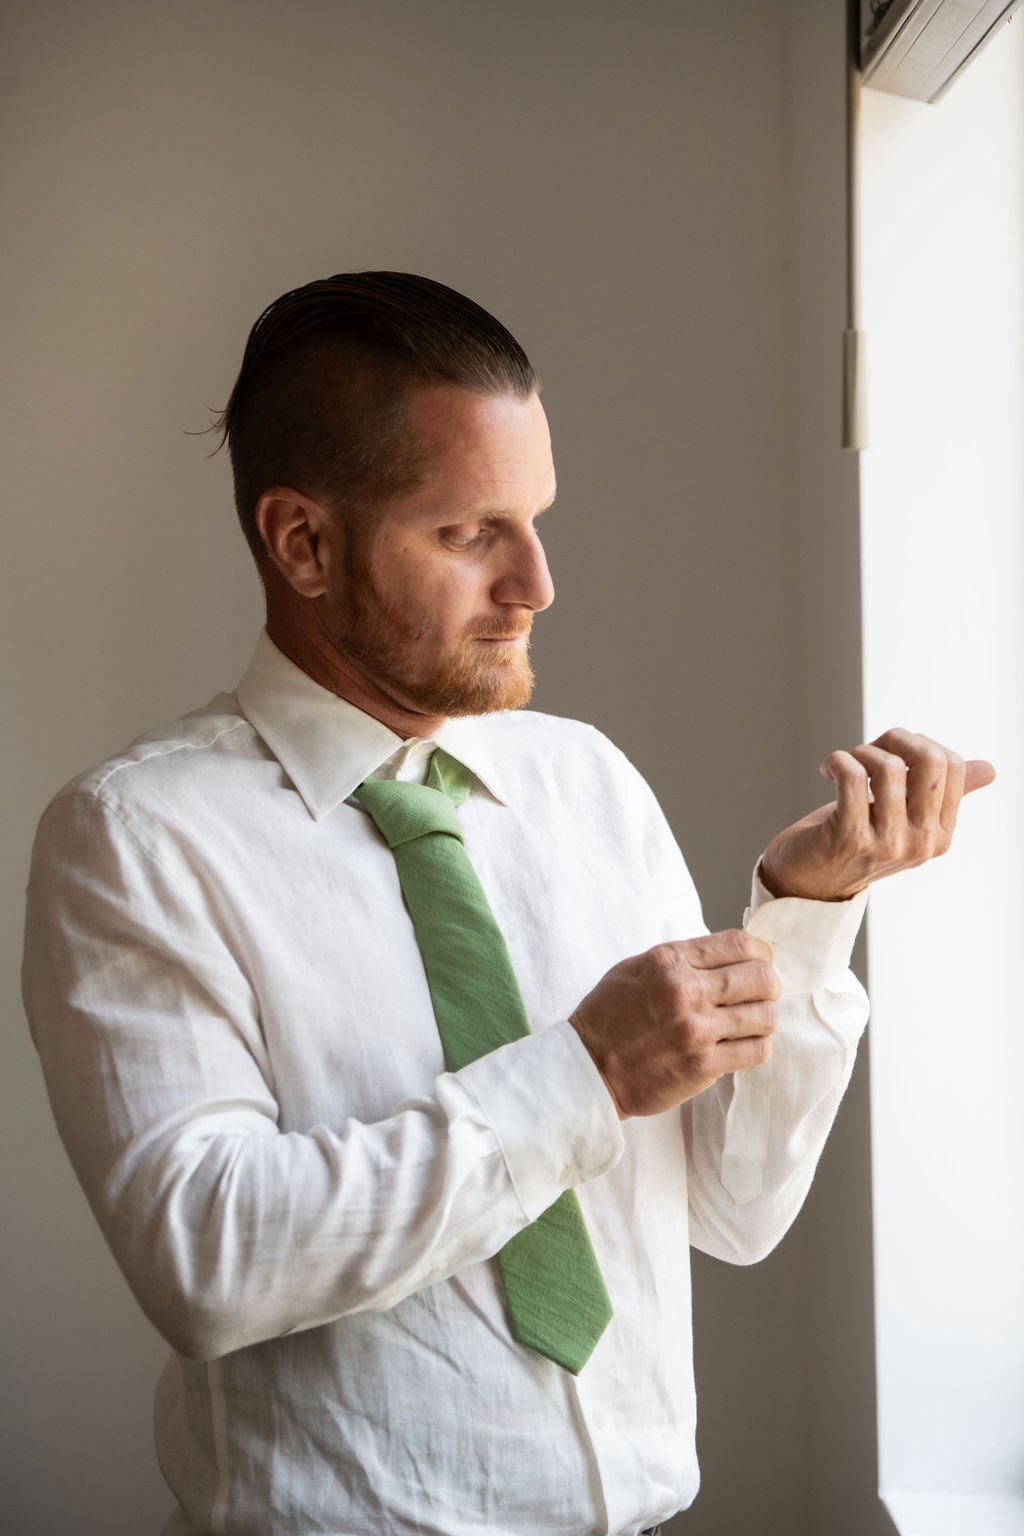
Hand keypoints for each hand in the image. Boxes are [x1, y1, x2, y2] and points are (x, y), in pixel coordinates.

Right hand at [570, 930, 779, 1118]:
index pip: (740, 944)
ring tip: (751, 1023)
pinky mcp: (703, 1066)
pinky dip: (757, 1046)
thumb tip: (728, 955)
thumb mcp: (637, 968)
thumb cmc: (609, 1016)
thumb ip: (682, 959)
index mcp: (669, 961)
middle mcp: (685, 991)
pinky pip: (757, 1051)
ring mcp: (696, 1030)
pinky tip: (743, 1045)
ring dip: (764, 1018)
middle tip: (760, 995)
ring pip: (766, 1016)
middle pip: (762, 977)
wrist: (587, 1068)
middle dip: (769, 985)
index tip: (759, 963)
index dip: (761, 953)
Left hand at [759, 728, 995, 902]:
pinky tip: (828, 768)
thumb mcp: (904, 818)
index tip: (890, 752)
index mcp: (941, 833)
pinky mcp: (850, 838)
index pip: (951, 765)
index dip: (917, 744)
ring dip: (860, 752)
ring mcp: (887, 843)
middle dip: (896, 739)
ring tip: (844, 763)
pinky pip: (852, 777)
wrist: (807, 881)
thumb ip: (943, 794)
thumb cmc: (856, 840)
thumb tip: (990, 769)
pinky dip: (838, 761)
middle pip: (930, 761)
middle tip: (869, 750)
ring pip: (888, 767)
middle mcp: (921, 842)